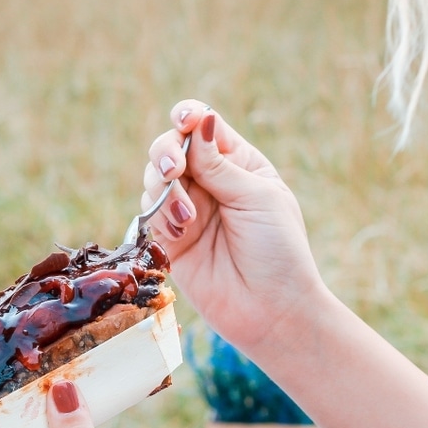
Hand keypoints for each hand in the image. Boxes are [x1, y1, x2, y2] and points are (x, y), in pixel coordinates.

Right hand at [144, 100, 329, 353]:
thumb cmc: (278, 250)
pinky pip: (148, 211)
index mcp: (239, 163)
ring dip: (164, 188)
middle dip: (166, 152)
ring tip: (187, 217)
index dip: (188, 117)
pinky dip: (159, 215)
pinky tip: (180, 231)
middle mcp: (211, 181)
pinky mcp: (170, 238)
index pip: (204, 126)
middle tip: (175, 170)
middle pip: (170, 146)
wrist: (272, 310)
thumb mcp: (256, 197)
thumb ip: (219, 164)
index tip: (185, 122)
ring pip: (154, 177)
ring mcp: (189, 208)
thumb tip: (200, 121)